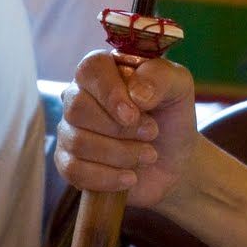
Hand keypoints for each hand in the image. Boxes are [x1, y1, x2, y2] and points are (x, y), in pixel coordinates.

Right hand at [55, 52, 198, 210]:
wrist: (173, 160)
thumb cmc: (171, 116)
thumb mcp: (179, 87)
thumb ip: (160, 77)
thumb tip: (136, 94)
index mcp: (103, 70)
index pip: (90, 69)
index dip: (110, 93)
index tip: (134, 114)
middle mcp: (79, 96)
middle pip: (77, 108)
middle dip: (119, 128)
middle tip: (152, 134)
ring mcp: (70, 129)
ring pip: (77, 141)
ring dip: (120, 153)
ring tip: (149, 155)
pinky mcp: (68, 162)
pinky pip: (73, 170)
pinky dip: (107, 177)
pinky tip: (130, 178)